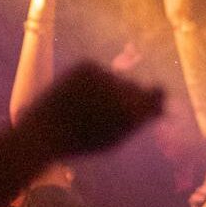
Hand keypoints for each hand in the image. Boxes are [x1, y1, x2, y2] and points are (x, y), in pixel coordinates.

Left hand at [19, 64, 163, 157]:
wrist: (44, 131)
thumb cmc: (83, 141)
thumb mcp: (117, 137)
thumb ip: (141, 119)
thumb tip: (161, 104)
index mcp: (133, 111)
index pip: (157, 93)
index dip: (155, 98)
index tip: (149, 105)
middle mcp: (123, 89)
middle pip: (135, 86)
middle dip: (128, 96)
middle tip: (105, 113)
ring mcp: (105, 74)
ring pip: (117, 78)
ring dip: (109, 88)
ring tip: (88, 105)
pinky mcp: (88, 65)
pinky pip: (100, 70)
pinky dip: (94, 80)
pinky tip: (79, 94)